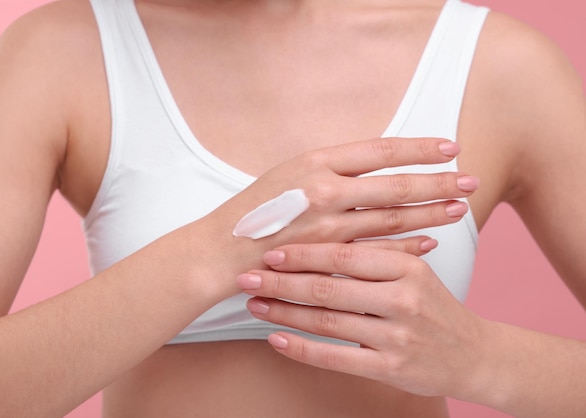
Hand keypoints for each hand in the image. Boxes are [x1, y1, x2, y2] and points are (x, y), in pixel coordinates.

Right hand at [212, 137, 478, 245]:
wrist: (223, 251)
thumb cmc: (253, 209)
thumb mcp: (288, 172)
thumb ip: (329, 168)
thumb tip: (372, 163)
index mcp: (316, 163)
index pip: (379, 150)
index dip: (418, 148)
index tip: (449, 147)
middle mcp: (326, 192)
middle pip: (395, 186)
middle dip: (437, 183)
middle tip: (471, 180)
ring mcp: (330, 228)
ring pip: (392, 218)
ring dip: (430, 214)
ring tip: (460, 209)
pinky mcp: (330, 258)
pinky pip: (377, 250)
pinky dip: (405, 245)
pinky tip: (428, 242)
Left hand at [237, 241, 487, 398]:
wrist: (475, 354)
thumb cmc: (434, 306)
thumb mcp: (414, 270)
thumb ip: (373, 255)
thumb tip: (320, 233)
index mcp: (408, 266)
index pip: (344, 254)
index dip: (302, 253)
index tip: (269, 250)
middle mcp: (404, 299)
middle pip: (328, 287)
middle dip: (282, 281)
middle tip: (247, 276)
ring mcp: (398, 336)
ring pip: (327, 322)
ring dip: (284, 313)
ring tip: (255, 304)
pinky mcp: (391, 368)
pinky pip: (336, 357)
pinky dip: (302, 349)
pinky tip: (276, 339)